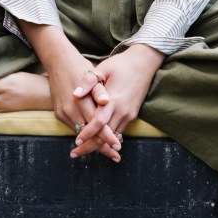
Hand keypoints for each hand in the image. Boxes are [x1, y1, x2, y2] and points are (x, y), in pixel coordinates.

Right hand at [18, 22, 121, 160]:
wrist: (57, 61)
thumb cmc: (79, 66)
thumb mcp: (92, 75)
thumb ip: (99, 90)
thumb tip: (105, 101)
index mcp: (82, 101)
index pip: (97, 126)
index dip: (108, 138)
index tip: (118, 147)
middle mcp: (71, 110)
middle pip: (89, 135)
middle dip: (102, 146)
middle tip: (116, 155)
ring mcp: (63, 112)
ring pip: (80, 133)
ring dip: (93, 142)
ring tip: (108, 150)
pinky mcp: (58, 113)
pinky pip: (73, 127)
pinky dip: (84, 133)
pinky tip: (94, 137)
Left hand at [69, 44, 164, 158]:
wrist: (144, 63)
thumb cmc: (120, 64)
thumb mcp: (103, 68)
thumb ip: (88, 81)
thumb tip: (75, 94)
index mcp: (113, 99)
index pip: (98, 122)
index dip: (87, 133)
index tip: (75, 141)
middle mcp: (122, 111)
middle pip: (105, 136)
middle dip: (90, 146)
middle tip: (74, 153)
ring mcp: (129, 114)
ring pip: (113, 137)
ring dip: (99, 145)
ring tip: (83, 149)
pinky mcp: (132, 115)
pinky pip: (118, 131)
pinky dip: (108, 138)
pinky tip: (97, 141)